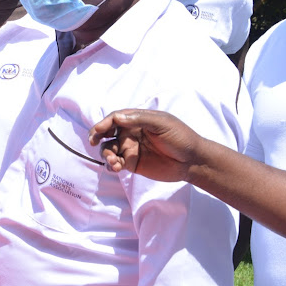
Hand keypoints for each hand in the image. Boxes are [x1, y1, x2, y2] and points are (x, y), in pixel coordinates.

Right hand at [88, 109, 203, 182]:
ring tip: (113, 161)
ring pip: (109, 149)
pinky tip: (116, 167)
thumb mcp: (162, 124)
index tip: (99, 130)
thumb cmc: (180, 137)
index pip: (115, 118)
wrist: (192, 161)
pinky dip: (112, 165)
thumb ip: (139, 120)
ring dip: (106, 153)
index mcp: (137, 120)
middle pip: (107, 133)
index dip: (104, 123)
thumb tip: (116, 117)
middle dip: (98, 136)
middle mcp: (130, 133)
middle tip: (93, 141)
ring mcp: (130, 148)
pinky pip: (116, 163)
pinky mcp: (132, 164)